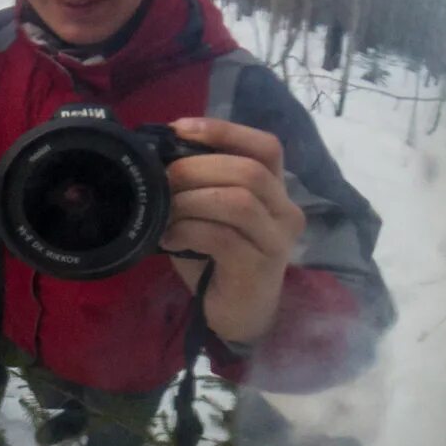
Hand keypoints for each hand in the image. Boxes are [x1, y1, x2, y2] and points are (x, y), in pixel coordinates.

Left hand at [161, 116, 305, 345]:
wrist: (238, 316)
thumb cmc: (220, 261)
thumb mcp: (210, 215)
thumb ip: (199, 186)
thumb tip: (159, 154)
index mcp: (276, 190)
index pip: (266, 147)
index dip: (225, 131)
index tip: (181, 128)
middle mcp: (285, 211)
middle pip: (249, 171)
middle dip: (198, 167)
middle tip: (163, 177)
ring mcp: (276, 241)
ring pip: (239, 201)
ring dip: (193, 200)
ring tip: (167, 210)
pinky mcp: (259, 268)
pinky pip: (222, 237)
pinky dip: (189, 230)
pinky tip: (170, 237)